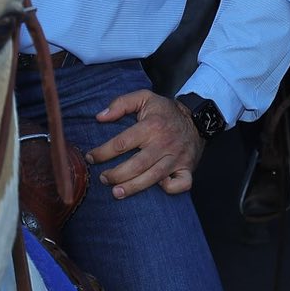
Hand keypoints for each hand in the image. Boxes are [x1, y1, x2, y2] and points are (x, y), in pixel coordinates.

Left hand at [87, 90, 202, 198]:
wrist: (197, 118)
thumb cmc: (166, 112)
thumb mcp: (145, 98)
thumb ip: (121, 103)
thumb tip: (100, 117)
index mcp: (151, 126)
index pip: (122, 143)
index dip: (102, 153)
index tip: (91, 158)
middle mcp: (164, 143)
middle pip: (136, 165)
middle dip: (115, 175)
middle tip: (103, 179)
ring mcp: (177, 157)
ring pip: (153, 177)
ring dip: (132, 187)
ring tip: (116, 192)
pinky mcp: (188, 168)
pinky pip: (180, 184)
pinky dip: (169, 188)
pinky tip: (158, 187)